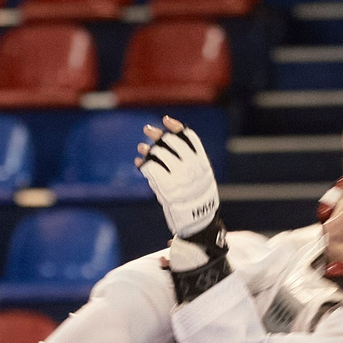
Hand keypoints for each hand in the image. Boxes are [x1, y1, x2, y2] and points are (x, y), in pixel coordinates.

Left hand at [135, 117, 219, 243]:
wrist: (197, 223)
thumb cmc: (196, 199)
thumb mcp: (200, 178)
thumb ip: (187, 161)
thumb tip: (167, 144)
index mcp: (202, 163)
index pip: (190, 138)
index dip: (176, 126)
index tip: (165, 119)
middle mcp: (192, 168)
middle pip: (171, 142)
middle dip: (158, 135)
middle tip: (148, 130)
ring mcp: (180, 177)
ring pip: (160, 153)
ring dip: (148, 149)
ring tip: (141, 147)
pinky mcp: (167, 187)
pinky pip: (152, 168)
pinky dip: (144, 164)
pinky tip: (140, 163)